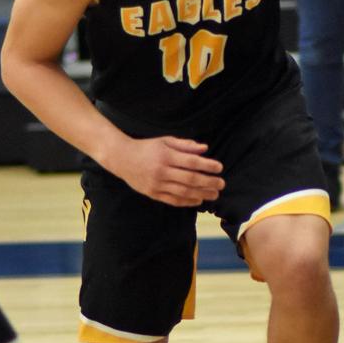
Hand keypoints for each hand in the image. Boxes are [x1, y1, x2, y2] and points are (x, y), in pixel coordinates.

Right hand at [105, 136, 224, 206]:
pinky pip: (172, 200)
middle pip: (190, 179)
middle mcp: (162, 171)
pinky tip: (198, 200)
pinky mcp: (152, 193)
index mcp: (167, 155)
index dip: (207, 165)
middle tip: (222, 184)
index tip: (220, 168)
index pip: (191, 162)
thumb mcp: (166, 141)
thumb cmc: (147, 147)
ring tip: (214, 194)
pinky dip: (187, 201)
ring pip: (183, 191)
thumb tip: (205, 148)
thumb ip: (185, 145)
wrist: (122, 158)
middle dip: (208, 182)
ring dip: (201, 194)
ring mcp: (157, 184)